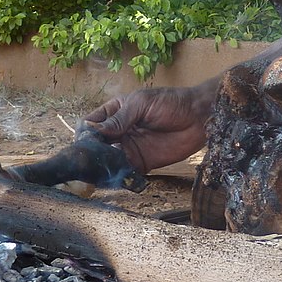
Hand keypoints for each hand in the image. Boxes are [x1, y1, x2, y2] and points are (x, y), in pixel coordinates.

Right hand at [79, 85, 211, 172]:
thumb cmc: (171, 102)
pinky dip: (117, 176)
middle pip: (96, 145)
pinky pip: (124, 172)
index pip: (91, 124)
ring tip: (95, 172)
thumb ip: (119, 119)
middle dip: (88, 153)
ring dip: (100, 166)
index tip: (83, 141)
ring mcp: (129, 148)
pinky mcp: (141, 163)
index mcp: (115, 112)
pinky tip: (112, 178)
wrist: (198, 117)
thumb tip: (95, 131)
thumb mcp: (141, 104)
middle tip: (84, 162)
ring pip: (107, 160)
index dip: (85, 132)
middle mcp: (118, 131)